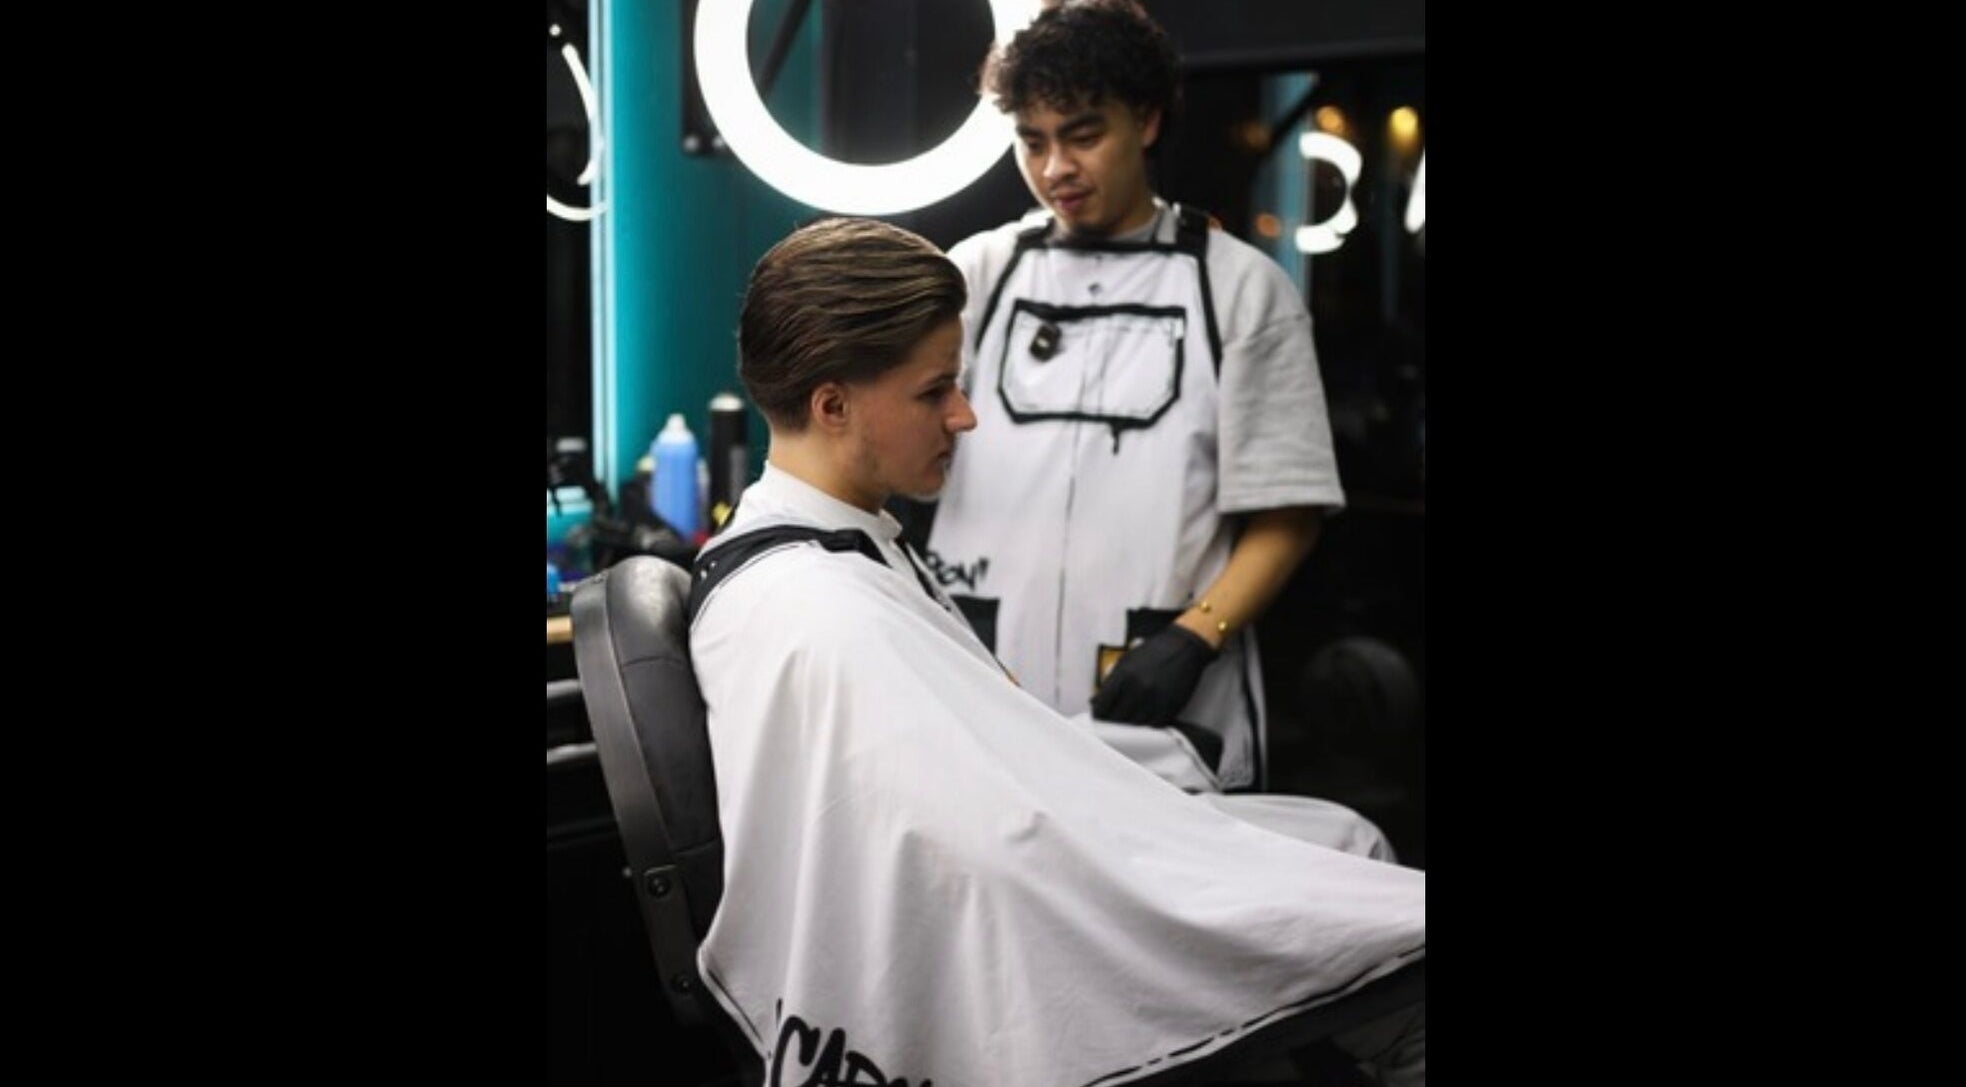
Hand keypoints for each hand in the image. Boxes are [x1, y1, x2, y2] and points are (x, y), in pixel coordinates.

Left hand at [1089, 624, 1216, 725]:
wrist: (1184, 646)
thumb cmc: (1155, 651)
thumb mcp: (1127, 660)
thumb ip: (1110, 681)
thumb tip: (1096, 701)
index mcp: (1124, 675)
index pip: (1102, 706)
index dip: (1099, 713)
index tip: (1100, 716)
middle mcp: (1139, 688)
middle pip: (1117, 718)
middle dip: (1113, 720)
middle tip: (1114, 718)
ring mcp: (1155, 699)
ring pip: (1135, 724)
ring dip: (1131, 722)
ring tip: (1131, 716)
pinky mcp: (1171, 706)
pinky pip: (1154, 725)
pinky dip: (1149, 722)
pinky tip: (1147, 715)